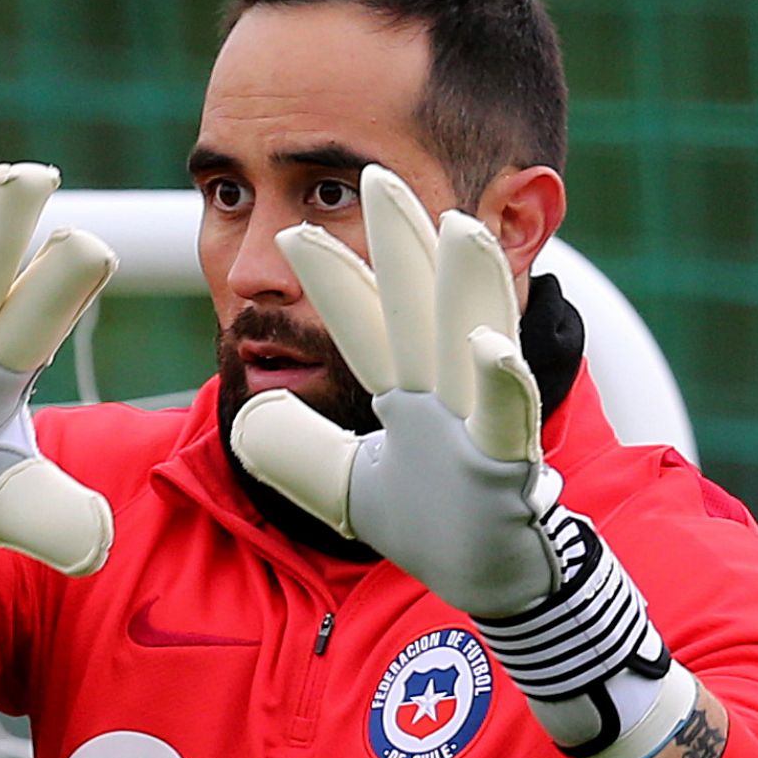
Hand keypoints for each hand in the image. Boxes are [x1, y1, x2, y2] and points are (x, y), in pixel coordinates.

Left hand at [230, 163, 557, 614]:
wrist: (490, 583)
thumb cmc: (433, 525)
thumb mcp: (345, 486)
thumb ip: (301, 450)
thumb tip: (249, 418)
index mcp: (409, 391)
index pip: (366, 322)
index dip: (334, 277)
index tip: (295, 233)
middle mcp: (446, 391)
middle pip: (420, 304)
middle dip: (403, 240)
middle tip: (380, 175)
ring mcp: (479, 421)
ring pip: (474, 337)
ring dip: (466, 282)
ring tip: (455, 222)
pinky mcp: (506, 463)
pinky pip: (507, 415)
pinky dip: (501, 381)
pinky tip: (487, 345)